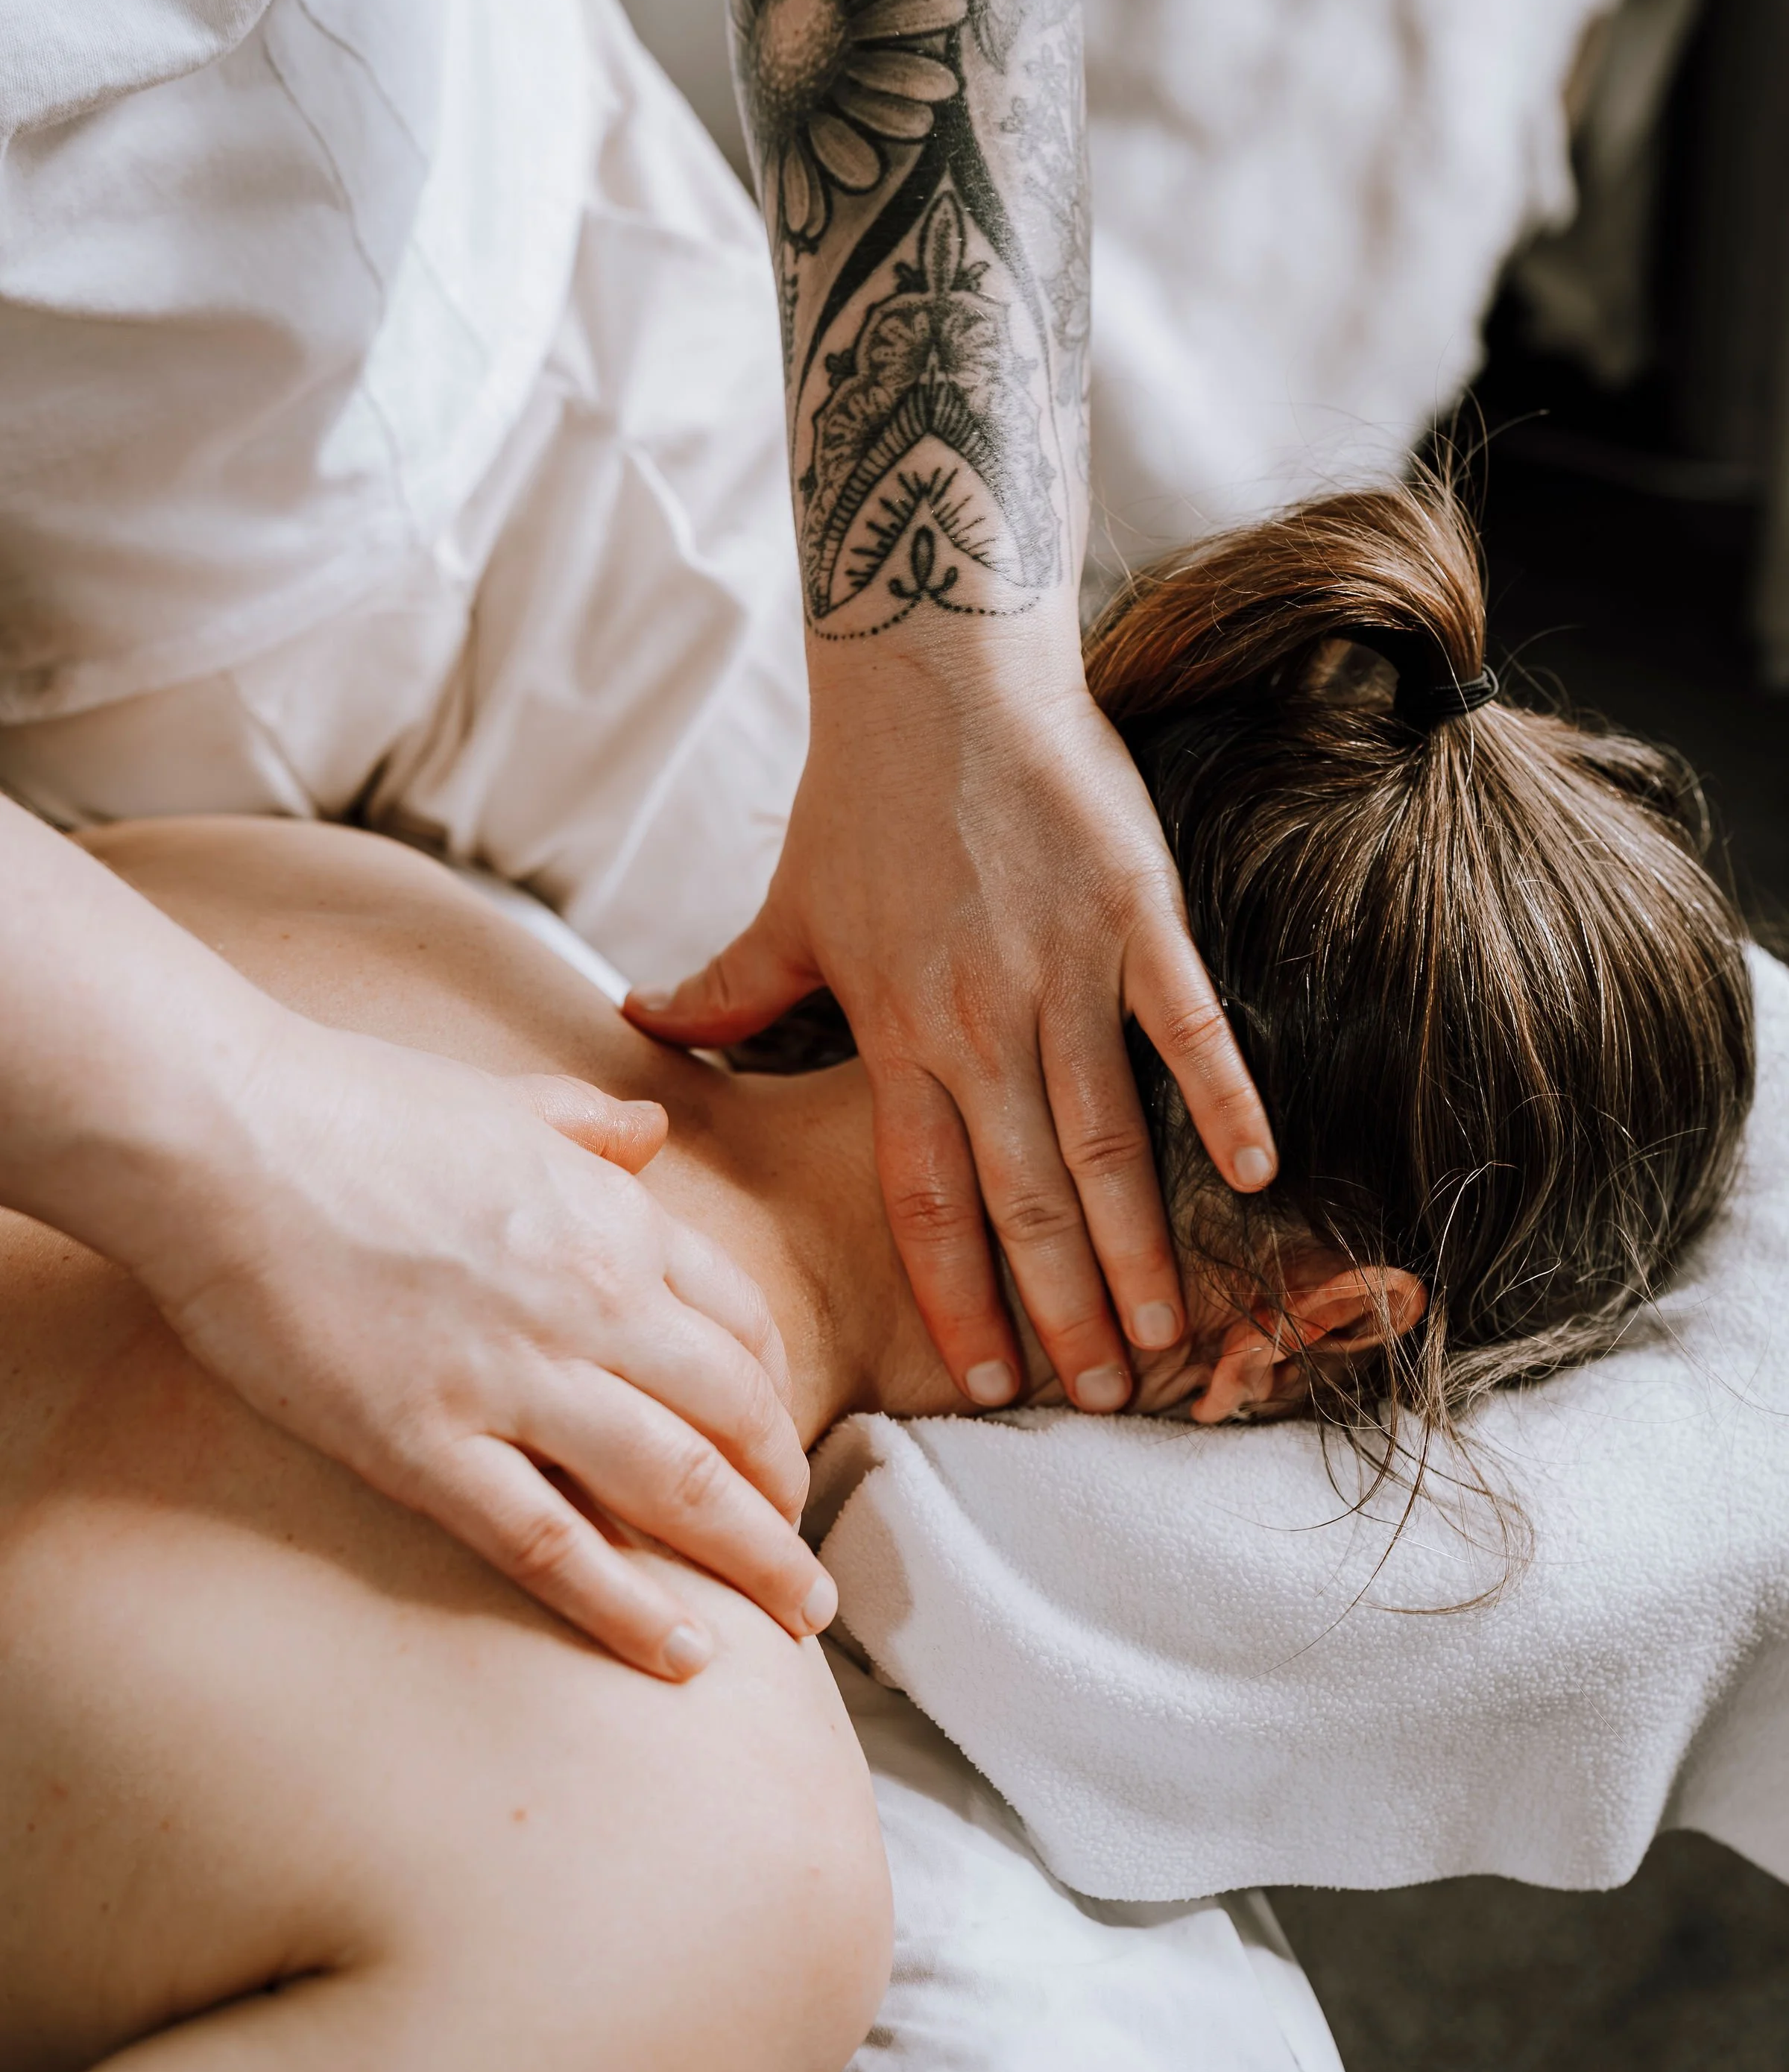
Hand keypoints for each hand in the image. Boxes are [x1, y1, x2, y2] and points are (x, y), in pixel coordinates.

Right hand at [124, 1014, 828, 1678]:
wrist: (219, 1132)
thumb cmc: (343, 1104)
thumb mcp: (501, 1097)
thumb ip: (588, 1124)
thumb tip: (648, 1129)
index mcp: (615, 1218)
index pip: (743, 1324)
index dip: (777, 1397)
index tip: (780, 1445)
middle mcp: (592, 1302)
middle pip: (735, 1416)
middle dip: (787, 1496)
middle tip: (806, 1555)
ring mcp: (514, 1380)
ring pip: (678, 1488)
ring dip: (753, 1560)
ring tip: (793, 1612)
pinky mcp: (426, 1447)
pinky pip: (554, 1545)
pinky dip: (629, 1608)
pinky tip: (681, 1654)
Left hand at [627, 639, 1274, 1412]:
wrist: (937, 670)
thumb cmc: (861, 791)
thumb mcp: (787, 903)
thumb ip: (728, 988)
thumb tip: (642, 1023)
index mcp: (897, 1032)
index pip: (924, 1200)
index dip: (955, 1297)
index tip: (978, 1384)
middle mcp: (980, 1021)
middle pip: (1025, 1197)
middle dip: (1060, 1310)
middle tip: (1097, 1401)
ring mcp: (1065, 970)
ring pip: (1106, 1138)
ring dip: (1137, 1246)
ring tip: (1165, 1335)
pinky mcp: (1137, 914)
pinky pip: (1187, 1027)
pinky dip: (1224, 1101)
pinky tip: (1254, 1178)